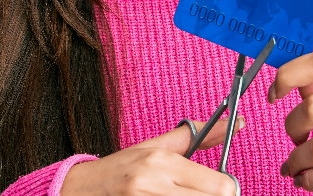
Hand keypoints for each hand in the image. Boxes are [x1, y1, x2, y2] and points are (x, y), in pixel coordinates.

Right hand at [60, 117, 241, 194]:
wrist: (78, 190)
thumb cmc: (119, 169)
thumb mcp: (154, 147)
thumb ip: (196, 136)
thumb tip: (234, 123)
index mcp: (161, 162)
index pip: (221, 186)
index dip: (227, 190)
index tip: (221, 189)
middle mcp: (153, 184)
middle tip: (201, 193)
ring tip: (183, 195)